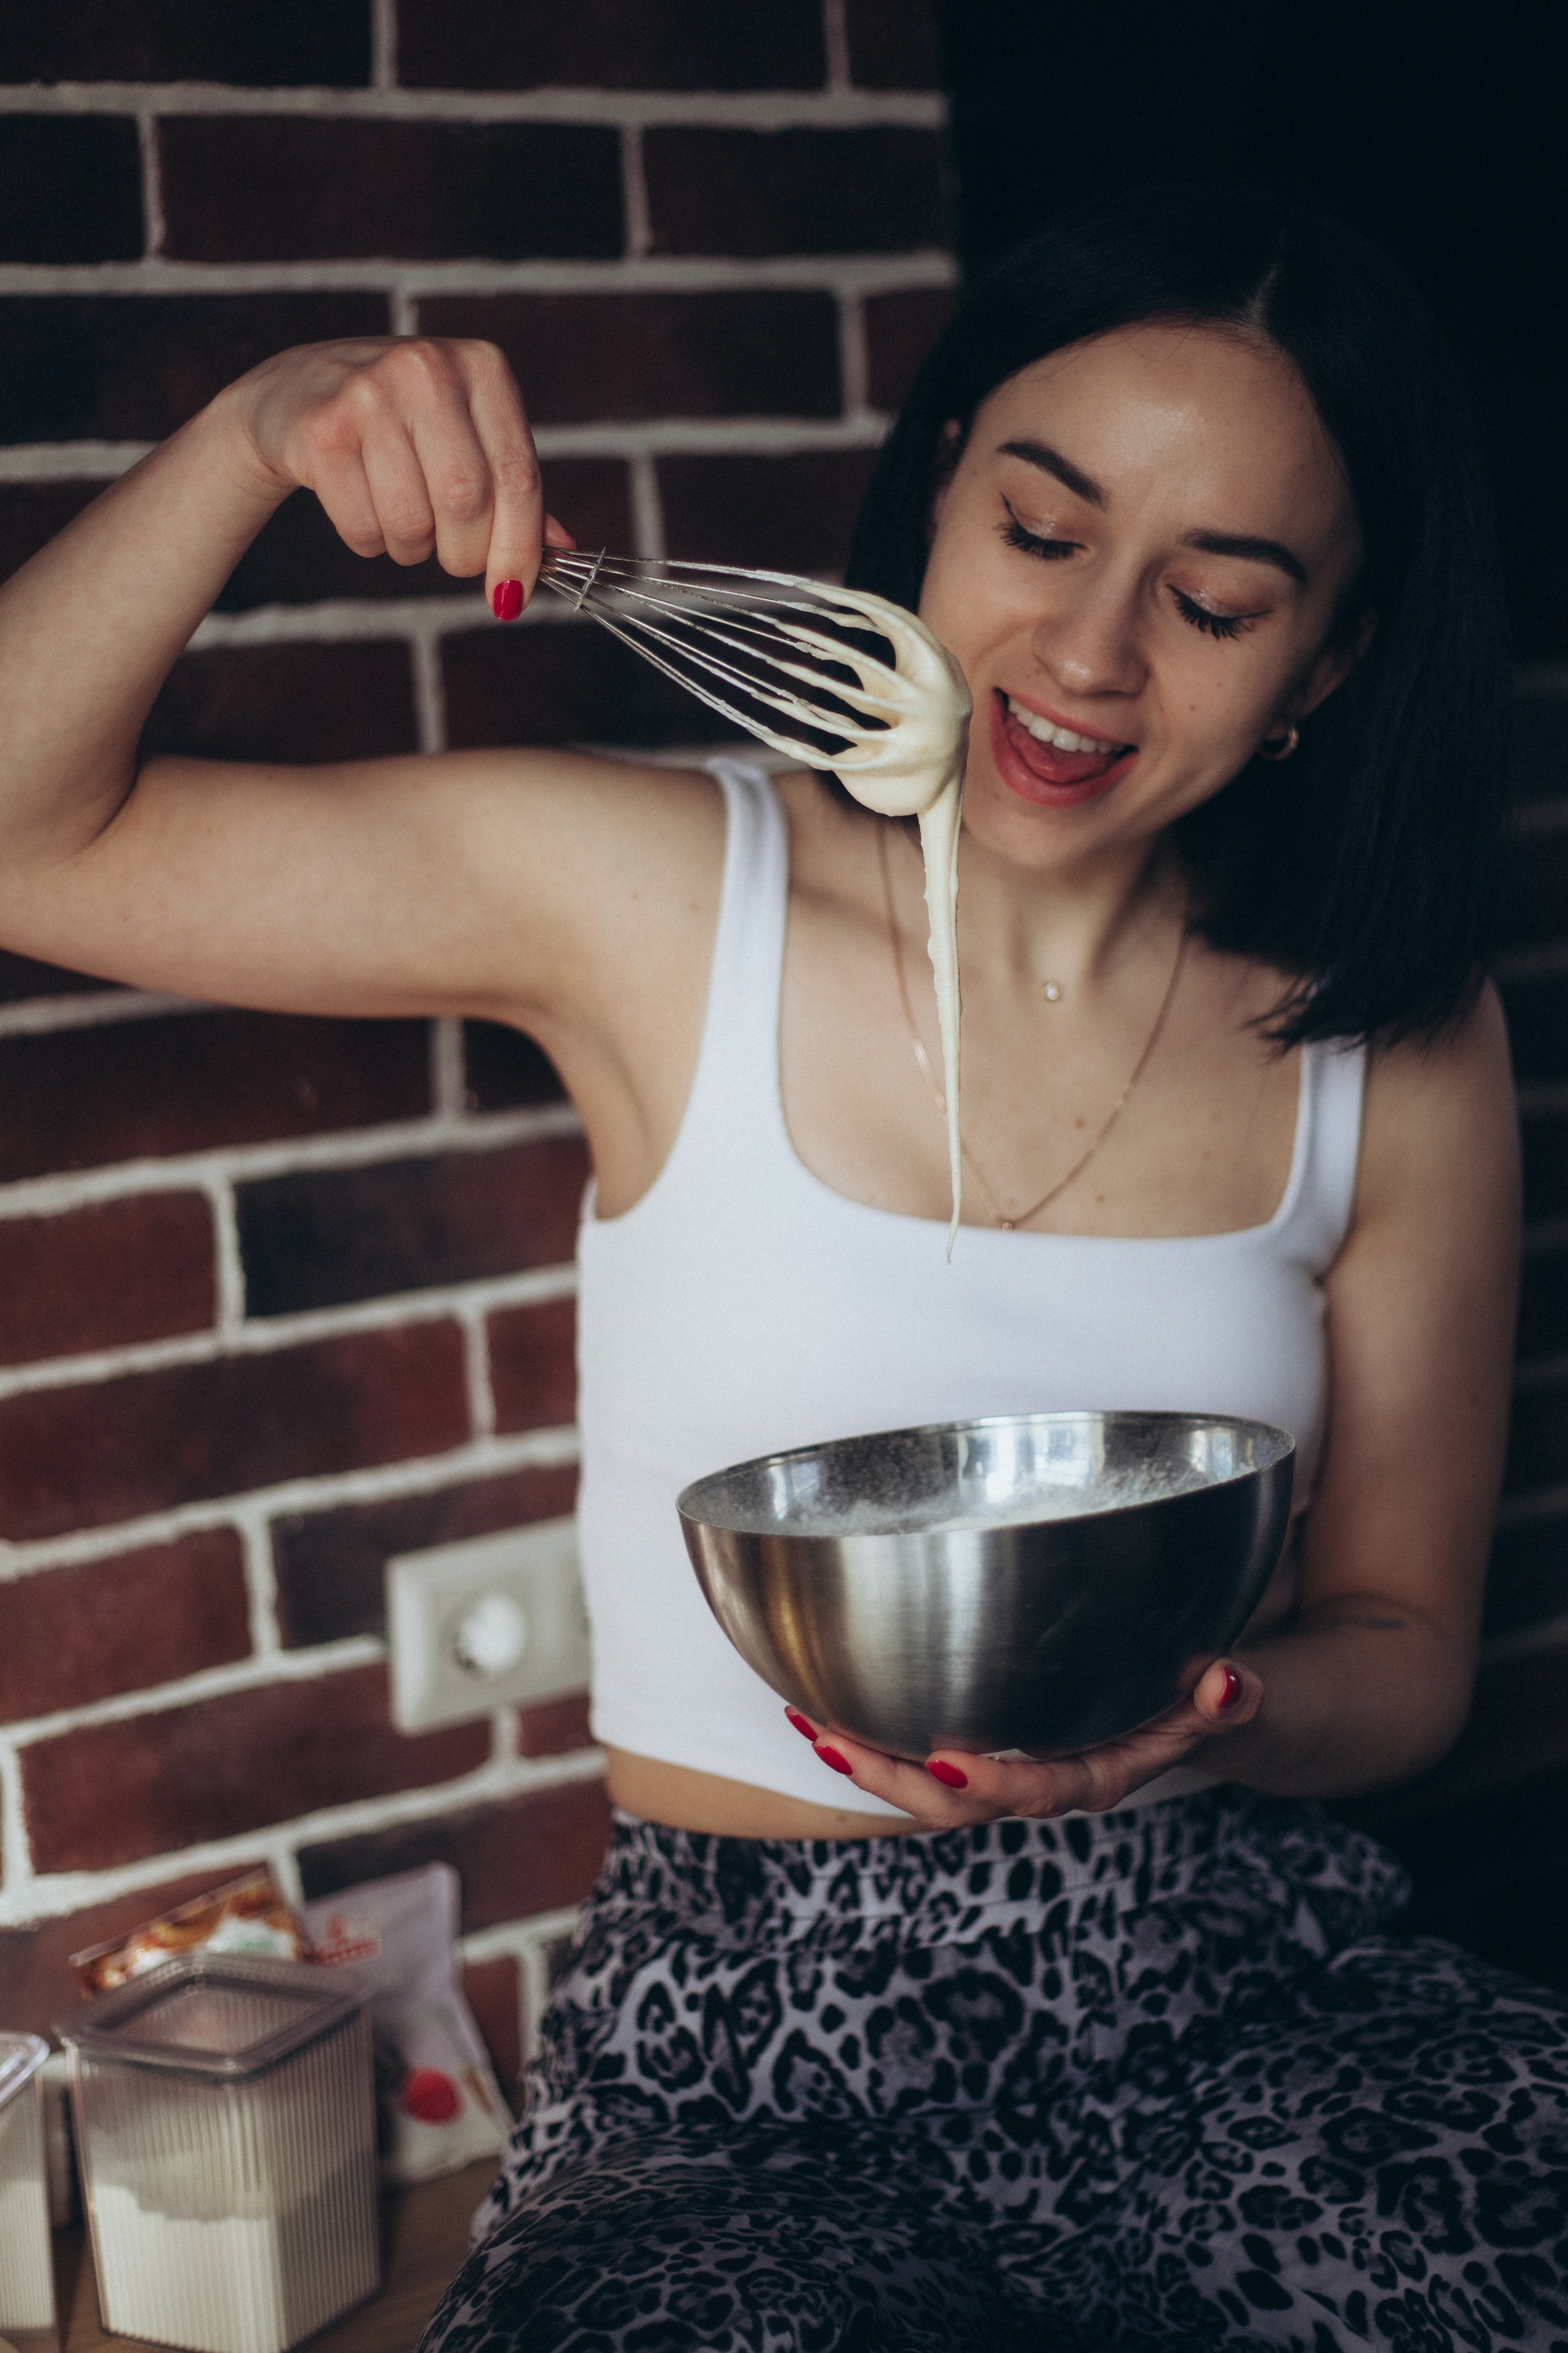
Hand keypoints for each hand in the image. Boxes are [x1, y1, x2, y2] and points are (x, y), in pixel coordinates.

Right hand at [223, 336, 573, 612]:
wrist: (295, 393)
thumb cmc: (402, 423)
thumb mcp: (466, 434)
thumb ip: (513, 487)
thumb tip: (563, 550)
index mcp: (482, 367)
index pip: (518, 477)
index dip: (520, 550)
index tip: (511, 597)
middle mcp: (427, 369)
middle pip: (468, 503)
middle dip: (465, 554)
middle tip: (454, 560)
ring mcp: (369, 393)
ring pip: (413, 522)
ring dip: (413, 549)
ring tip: (403, 521)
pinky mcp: (322, 430)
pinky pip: (364, 527)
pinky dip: (370, 542)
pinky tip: (362, 506)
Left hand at [783, 1657, 1262, 1825]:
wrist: (1194, 1710)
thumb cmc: (1202, 1699)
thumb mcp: (1227, 1698)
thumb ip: (1229, 1698)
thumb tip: (1227, 1683)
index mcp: (1095, 1774)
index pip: (1037, 1793)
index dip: (992, 1784)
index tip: (944, 1758)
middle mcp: (1045, 1778)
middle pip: (959, 1804)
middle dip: (892, 1778)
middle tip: (834, 1738)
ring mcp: (1010, 1765)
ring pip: (928, 1788)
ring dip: (868, 1760)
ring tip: (809, 1723)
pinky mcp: (989, 1744)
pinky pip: (923, 1753)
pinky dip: (875, 1732)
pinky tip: (827, 1702)